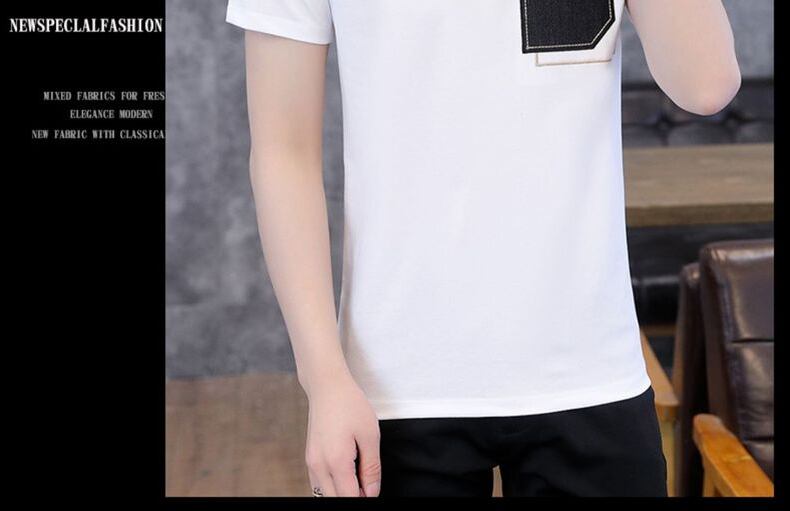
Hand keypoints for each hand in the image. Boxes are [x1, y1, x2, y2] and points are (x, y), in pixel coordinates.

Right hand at [304, 373, 381, 496]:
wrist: (327, 387)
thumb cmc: (349, 405)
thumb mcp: (370, 435)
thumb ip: (371, 469)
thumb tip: (371, 493)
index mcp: (336, 461)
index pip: (349, 498)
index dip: (364, 499)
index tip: (373, 491)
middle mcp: (319, 466)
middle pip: (335, 499)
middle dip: (353, 497)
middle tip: (368, 485)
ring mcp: (311, 463)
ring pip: (325, 494)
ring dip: (342, 492)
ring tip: (359, 479)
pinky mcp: (310, 458)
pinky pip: (319, 484)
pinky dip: (333, 486)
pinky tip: (347, 474)